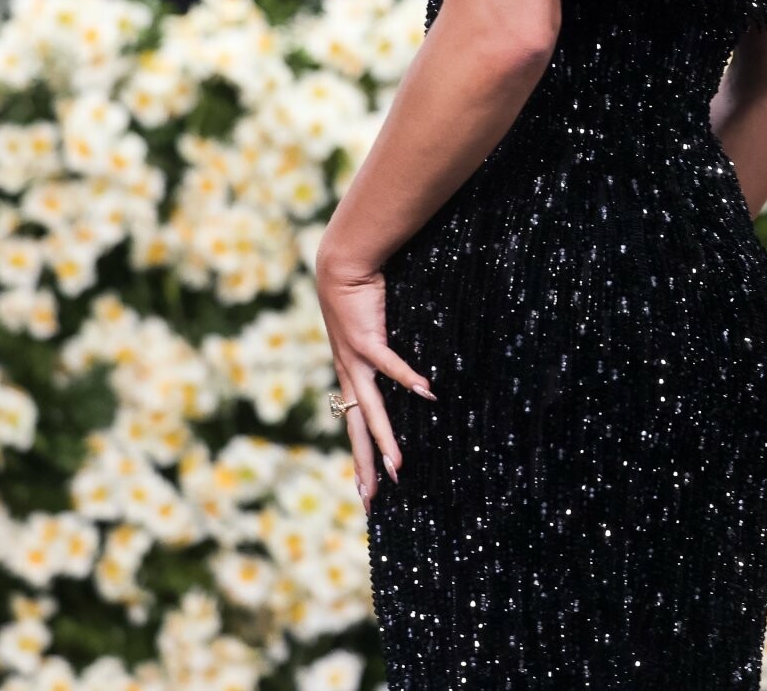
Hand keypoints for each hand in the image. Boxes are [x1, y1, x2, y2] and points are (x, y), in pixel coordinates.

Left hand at [313, 236, 432, 516]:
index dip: (361, 458)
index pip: (353, 426)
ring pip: (370, 408)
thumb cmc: (359, 297)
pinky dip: (407, 378)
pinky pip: (389, 363)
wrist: (340, 266)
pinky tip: (426, 393)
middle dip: (366, 466)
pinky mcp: (366, 337)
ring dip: (385, 439)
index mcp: (349, 375)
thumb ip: (383, 355)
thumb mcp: (370, 334)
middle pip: (357, 429)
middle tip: (372, 501)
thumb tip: (408, 376)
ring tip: (397, 468)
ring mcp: (354, 359)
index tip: (367, 492)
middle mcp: (348, 373)